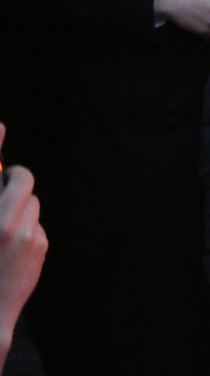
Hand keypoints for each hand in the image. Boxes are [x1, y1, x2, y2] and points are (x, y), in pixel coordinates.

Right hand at [0, 123, 47, 374]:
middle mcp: (6, 221)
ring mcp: (25, 233)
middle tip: (6, 182)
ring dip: (20, 208)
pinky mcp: (39, 246)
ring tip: (1, 228)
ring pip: (31, 204)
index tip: (0, 127)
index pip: (5, 176)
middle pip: (22, 181)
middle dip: (15, 180)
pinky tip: (9, 248)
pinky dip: (26, 228)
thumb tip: (6, 181)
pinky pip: (36, 224)